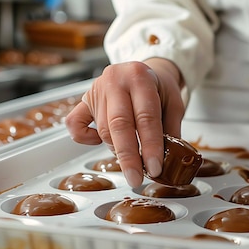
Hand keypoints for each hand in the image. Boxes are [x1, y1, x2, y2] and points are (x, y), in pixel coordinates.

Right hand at [65, 58, 184, 186]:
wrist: (141, 71)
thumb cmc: (158, 88)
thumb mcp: (174, 103)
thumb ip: (171, 129)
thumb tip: (169, 162)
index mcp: (140, 77)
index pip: (145, 117)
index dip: (150, 146)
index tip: (154, 168)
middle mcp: (115, 80)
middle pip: (119, 124)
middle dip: (128, 156)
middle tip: (135, 178)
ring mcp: (96, 89)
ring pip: (103, 129)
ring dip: (117, 150)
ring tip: (132, 161)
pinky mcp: (84, 99)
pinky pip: (75, 124)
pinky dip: (84, 138)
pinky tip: (100, 142)